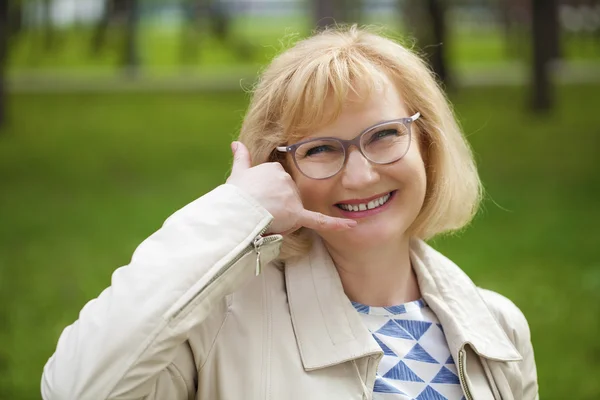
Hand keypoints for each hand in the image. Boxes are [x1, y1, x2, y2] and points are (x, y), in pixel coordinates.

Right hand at [226, 142, 356, 234]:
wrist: (236, 211)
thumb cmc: (236, 194)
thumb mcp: (238, 173)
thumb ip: (241, 157)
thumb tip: (236, 144)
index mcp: (276, 169)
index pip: (278, 184)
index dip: (268, 195)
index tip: (258, 199)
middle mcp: (288, 180)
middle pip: (288, 197)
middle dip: (277, 206)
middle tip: (259, 210)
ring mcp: (293, 197)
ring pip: (293, 211)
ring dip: (282, 217)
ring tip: (264, 218)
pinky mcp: (297, 215)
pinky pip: (319, 221)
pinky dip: (335, 224)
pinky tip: (351, 225)